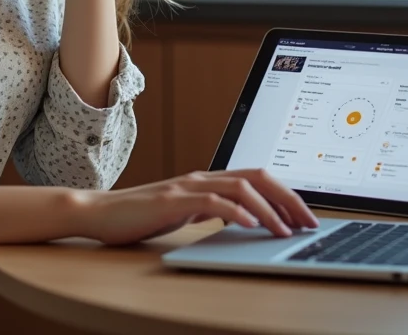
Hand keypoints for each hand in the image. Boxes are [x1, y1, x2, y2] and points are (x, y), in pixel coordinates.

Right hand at [76, 168, 320, 245]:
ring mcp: (187, 187)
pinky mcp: (172, 201)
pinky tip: (249, 225)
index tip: (305, 218)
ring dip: (268, 209)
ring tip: (284, 230)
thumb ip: (210, 211)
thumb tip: (243, 219)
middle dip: (288, 199)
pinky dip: (235, 212)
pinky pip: (211, 202)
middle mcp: (201, 178)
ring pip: (240, 187)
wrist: (99, 213)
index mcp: (207, 180)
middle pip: (257, 177)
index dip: (285, 195)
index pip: (257, 178)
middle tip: (308, 223)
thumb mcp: (184, 213)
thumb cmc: (139, 216)